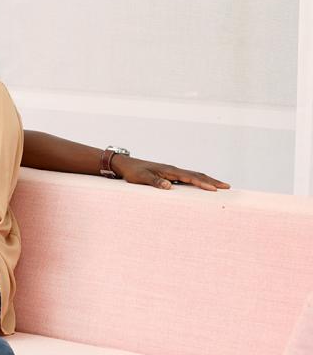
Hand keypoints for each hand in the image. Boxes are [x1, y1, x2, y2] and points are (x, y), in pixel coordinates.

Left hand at [113, 154, 229, 191]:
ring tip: (220, 186)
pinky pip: (188, 178)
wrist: (127, 165)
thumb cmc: (134, 172)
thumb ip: (154, 182)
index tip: (214, 189)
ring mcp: (173, 172)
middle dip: (212, 181)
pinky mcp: (170, 175)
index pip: (190, 177)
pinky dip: (198, 181)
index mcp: (170, 170)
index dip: (203, 183)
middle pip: (197, 175)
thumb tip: (168, 186)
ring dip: (207, 180)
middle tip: (227, 187)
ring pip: (194, 175)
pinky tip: (203, 186)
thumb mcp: (142, 178)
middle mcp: (174, 170)